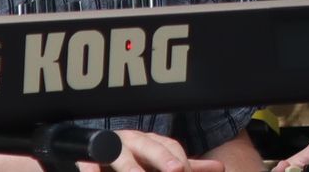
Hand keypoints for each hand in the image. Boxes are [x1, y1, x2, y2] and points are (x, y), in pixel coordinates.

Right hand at [95, 130, 223, 171]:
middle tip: (177, 170)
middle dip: (163, 158)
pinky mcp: (91, 156)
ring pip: (120, 154)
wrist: (102, 149)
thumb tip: (219, 168)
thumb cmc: (137, 157)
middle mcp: (134, 141)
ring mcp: (112, 146)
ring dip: (130, 167)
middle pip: (150, 146)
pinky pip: (89, 160)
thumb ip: (188, 166)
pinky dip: (90, 167)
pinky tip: (90, 170)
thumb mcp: (161, 161)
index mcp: (152, 142)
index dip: (181, 160)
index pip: (170, 147)